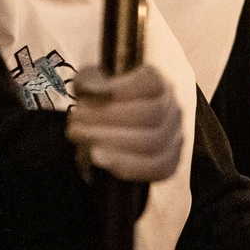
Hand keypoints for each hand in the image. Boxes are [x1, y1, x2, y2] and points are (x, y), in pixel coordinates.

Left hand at [66, 64, 182, 181]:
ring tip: (82, 140)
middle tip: (75, 123)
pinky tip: (99, 158)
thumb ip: (89, 83)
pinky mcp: (171, 162)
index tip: (87, 96)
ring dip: (111, 142)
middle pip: (150, 112)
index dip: (120, 89)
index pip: (151, 81)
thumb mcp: (91, 88)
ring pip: (153, 141)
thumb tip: (93, 91)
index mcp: (158, 83)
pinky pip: (158, 168)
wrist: (108, 135)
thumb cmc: (100, 108)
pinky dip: (126, 165)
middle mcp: (171, 108)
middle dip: (106, 119)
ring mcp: (174, 136)